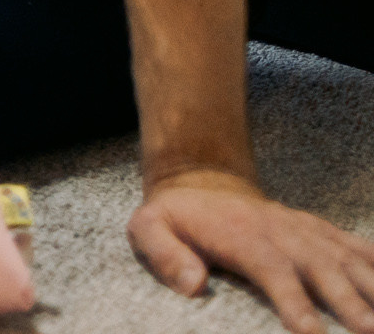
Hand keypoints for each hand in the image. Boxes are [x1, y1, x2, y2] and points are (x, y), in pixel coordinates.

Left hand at [130, 168, 373, 332]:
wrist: (202, 181)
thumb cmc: (176, 217)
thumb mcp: (148, 228)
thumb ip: (165, 254)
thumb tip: (192, 285)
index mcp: (243, 237)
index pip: (273, 270)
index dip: (293, 301)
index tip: (309, 333)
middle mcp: (283, 233)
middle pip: (321, 268)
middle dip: (349, 301)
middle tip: (369, 331)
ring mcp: (307, 232)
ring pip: (348, 259)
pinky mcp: (322, 232)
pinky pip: (358, 247)